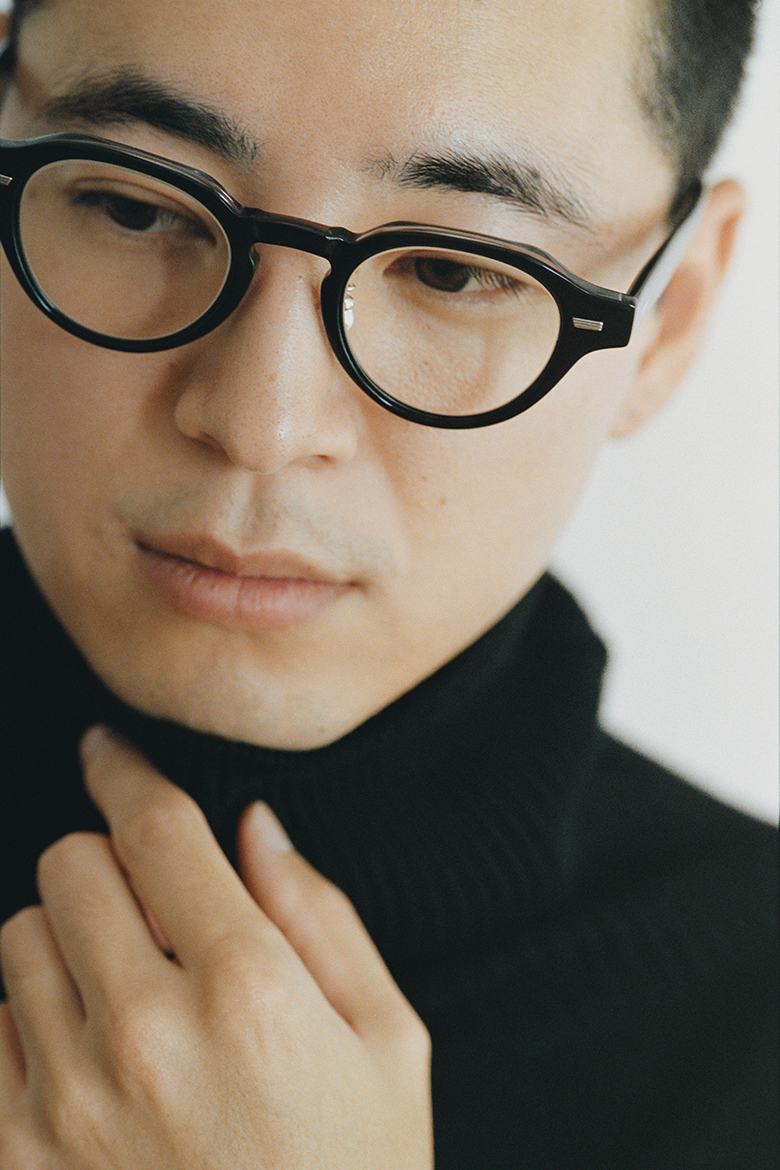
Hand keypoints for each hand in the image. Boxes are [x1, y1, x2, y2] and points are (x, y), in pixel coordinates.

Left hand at [0, 727, 432, 1167]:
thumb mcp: (387, 1040)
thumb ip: (322, 915)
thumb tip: (255, 829)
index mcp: (248, 989)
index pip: (156, 828)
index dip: (124, 769)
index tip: (107, 752)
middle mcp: (144, 1035)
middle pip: (69, 865)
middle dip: (107, 862)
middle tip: (152, 904)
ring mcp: (67, 1103)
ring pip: (16, 938)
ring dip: (68, 938)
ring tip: (127, 990)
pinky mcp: (19, 1158)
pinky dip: (30, 1018)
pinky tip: (92, 1057)